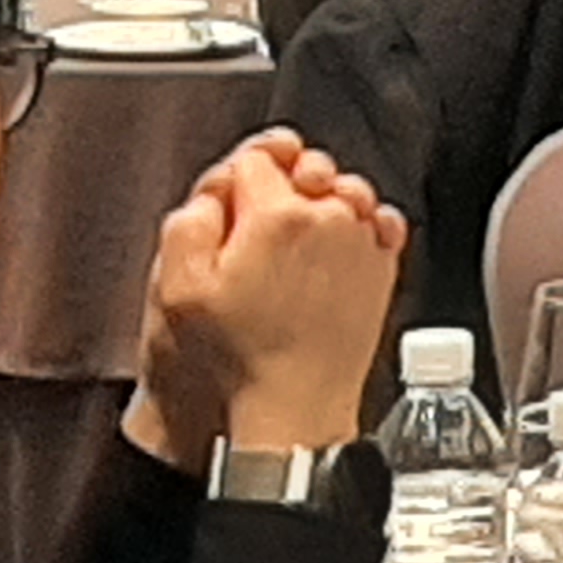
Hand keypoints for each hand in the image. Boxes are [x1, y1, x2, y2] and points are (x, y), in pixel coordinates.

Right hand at [123, 126, 407, 469]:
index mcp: (276, 214)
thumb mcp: (178, 291)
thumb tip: (213, 193)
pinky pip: (377, 217)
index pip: (256, 158)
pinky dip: (360, 222)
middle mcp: (328, 214)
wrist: (295, 405)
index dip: (238, 179)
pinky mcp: (383, 262)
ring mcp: (361, 236)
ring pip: (342, 187)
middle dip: (283, 184)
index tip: (234, 206)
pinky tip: (338, 249)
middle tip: (262, 226)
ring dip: (322, 202)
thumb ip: (187, 225)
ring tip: (298, 242)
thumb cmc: (239, 357)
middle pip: (304, 165)